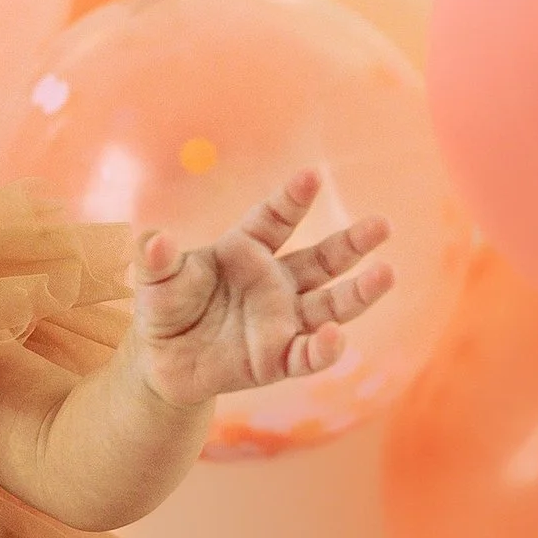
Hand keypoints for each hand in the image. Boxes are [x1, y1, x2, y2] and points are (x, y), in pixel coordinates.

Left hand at [130, 167, 394, 410]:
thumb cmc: (165, 308)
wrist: (162, 362)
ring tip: (385, 273)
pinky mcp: (278, 359)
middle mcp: (274, 282)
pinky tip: (335, 337)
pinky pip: (307, 354)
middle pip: (321, 259)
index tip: (311, 176)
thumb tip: (152, 238)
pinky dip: (323, 348)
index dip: (293, 198)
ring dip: (358, 291)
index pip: (276, 219)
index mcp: (246, 249)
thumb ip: (155, 260)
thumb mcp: (154, 281)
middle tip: (382, 224)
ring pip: (330, 305)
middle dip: (352, 242)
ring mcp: (282, 320)